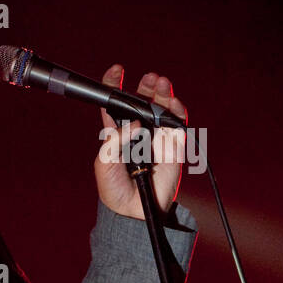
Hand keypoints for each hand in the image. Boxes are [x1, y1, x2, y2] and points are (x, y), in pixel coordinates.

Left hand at [94, 66, 187, 220]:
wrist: (132, 212)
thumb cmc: (114, 188)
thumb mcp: (104, 163)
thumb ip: (114, 141)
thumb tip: (135, 124)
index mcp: (117, 132)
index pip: (115, 104)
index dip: (115, 84)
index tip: (117, 70)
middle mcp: (138, 131)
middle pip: (143, 101)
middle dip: (147, 86)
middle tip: (149, 78)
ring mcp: (156, 138)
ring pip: (162, 109)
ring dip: (164, 94)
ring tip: (162, 83)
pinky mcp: (172, 147)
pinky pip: (177, 126)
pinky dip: (177, 113)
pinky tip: (173, 105)